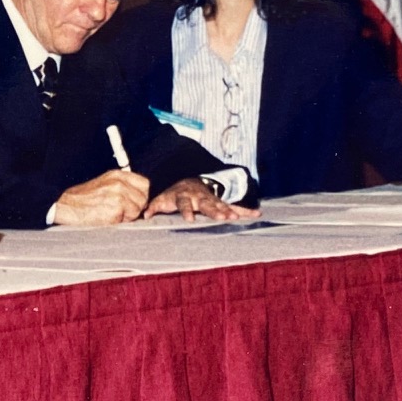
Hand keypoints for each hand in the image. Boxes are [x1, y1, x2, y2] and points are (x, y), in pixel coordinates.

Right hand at [50, 169, 149, 226]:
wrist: (66, 206)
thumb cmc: (82, 200)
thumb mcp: (104, 185)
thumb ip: (122, 187)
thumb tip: (139, 199)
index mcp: (117, 175)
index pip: (144, 184)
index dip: (140, 195)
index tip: (133, 202)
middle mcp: (119, 183)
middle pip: (143, 198)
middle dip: (135, 207)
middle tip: (120, 212)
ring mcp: (118, 195)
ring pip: (138, 210)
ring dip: (128, 216)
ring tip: (112, 214)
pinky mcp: (116, 208)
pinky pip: (128, 219)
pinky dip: (120, 222)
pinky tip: (108, 218)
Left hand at [144, 177, 259, 222]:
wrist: (188, 181)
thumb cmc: (174, 194)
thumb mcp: (162, 199)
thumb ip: (153, 207)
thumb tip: (144, 216)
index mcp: (184, 196)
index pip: (184, 203)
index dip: (186, 211)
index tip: (189, 220)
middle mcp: (200, 197)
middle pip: (207, 204)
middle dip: (214, 211)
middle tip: (222, 218)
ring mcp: (212, 199)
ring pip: (221, 205)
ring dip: (229, 211)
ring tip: (237, 219)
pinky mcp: (221, 202)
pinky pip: (235, 206)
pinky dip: (246, 211)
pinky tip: (257, 214)